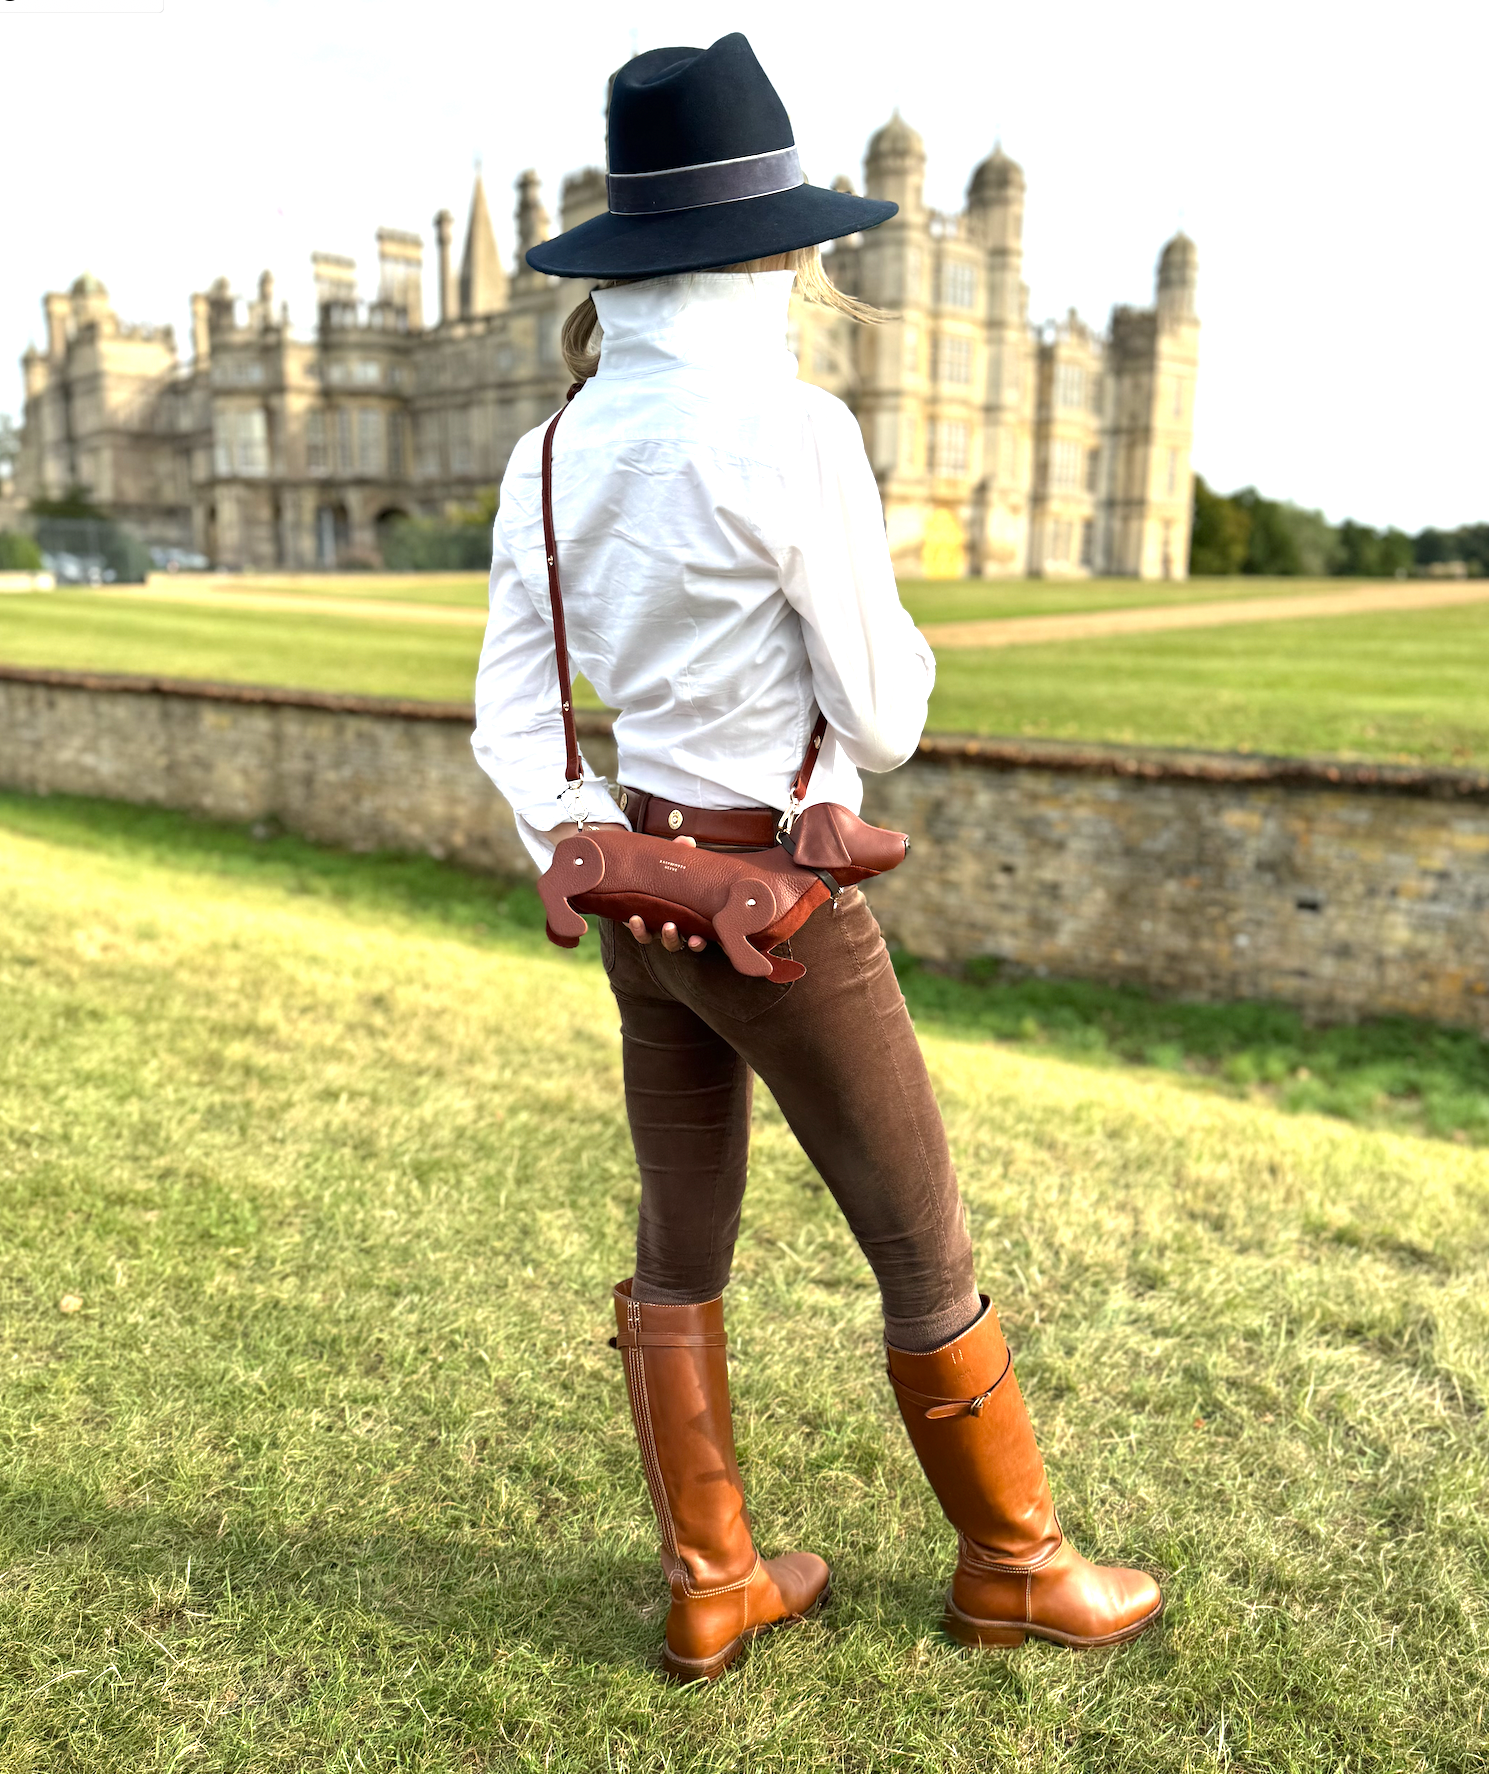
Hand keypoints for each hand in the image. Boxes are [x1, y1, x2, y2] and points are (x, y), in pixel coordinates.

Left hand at [628, 837, 706, 951]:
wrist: (639, 871)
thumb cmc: (666, 871)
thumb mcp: (674, 863)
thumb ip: (680, 853)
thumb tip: (687, 841)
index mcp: (690, 916)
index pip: (700, 934)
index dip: (700, 941)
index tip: (699, 938)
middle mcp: (676, 926)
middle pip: (679, 942)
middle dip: (675, 938)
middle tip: (671, 927)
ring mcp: (659, 928)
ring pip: (663, 941)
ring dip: (663, 936)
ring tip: (656, 923)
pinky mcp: (642, 925)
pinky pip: (642, 934)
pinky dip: (638, 929)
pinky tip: (635, 919)